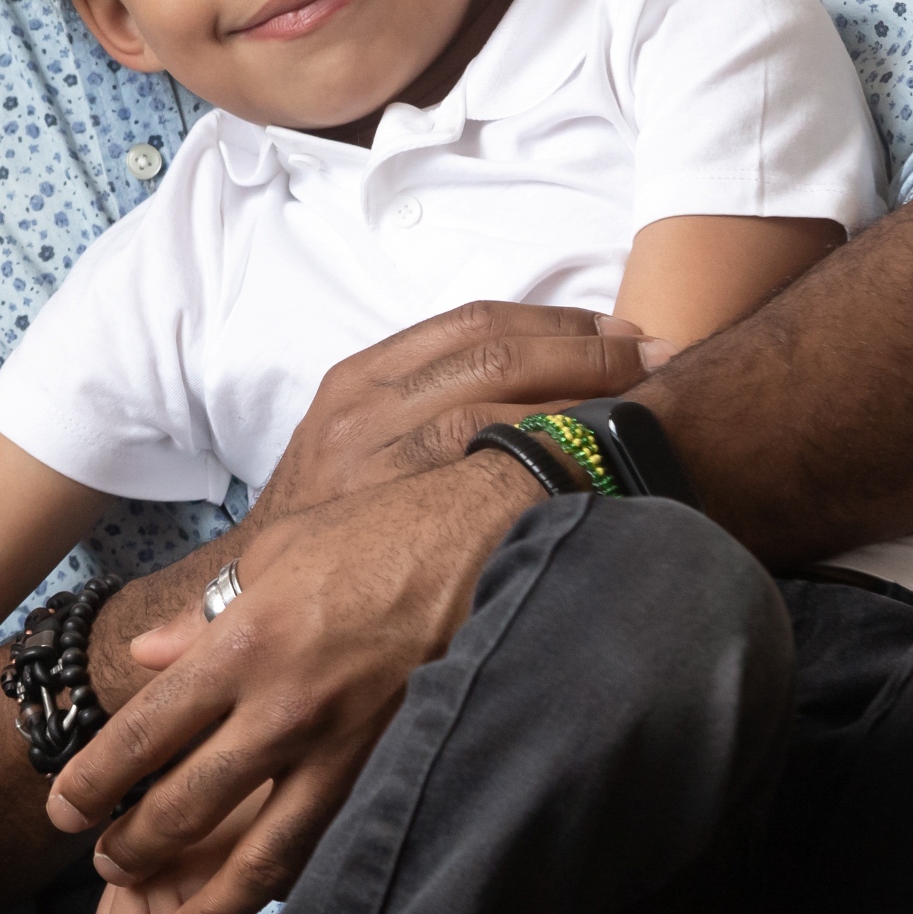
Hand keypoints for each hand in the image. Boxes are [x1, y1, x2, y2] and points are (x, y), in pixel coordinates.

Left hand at [53, 453, 543, 913]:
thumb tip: (147, 660)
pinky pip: (331, 846)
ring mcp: (342, 749)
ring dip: (208, 903)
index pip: (144, 734)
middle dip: (134, 849)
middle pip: (187, 803)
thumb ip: (201, 619)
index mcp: (241, 646)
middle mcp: (283, 708)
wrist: (485, 544)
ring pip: (260, 852)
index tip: (62, 814)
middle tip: (105, 870)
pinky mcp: (390, 771)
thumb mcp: (272, 555)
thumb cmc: (373, 538)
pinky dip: (294, 890)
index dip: (93, 784)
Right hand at [258, 301, 660, 514]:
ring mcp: (373, 461)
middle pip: (493, 354)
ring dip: (579, 401)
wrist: (255, 592)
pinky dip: (547, 459)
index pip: (474, 323)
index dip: (559, 321)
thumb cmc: (332, 517)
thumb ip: (426, 401)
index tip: (622, 334)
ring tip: (644, 408)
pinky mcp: (387, 515)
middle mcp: (362, 408)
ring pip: (493, 407)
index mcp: (359, 377)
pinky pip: (484, 474)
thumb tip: (546, 378)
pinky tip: (598, 465)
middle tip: (657, 359)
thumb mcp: (357, 437)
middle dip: (587, 352)